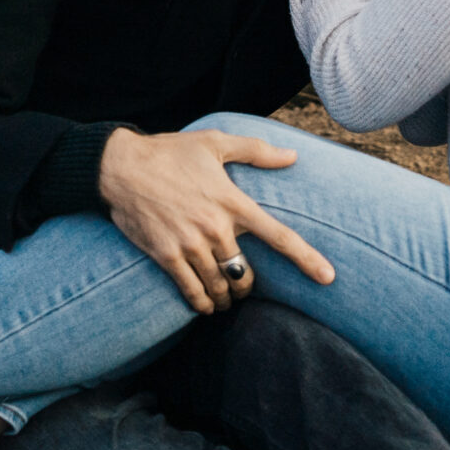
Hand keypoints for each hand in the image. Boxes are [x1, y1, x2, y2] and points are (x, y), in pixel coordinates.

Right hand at [95, 127, 337, 314]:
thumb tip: (293, 157)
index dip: (307, 259)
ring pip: (220, 286)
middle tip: (245, 288)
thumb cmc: (170, 152)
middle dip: (248, 287)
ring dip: (226, 299)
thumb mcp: (215, 143)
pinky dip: (201, 303)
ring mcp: (190, 244)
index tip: (328, 278)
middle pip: (246, 274)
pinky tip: (205, 306)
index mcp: (233, 202)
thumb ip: (257, 152)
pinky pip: (190, 290)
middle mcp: (216, 228)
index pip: (279, 236)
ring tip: (226, 301)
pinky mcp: (166, 256)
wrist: (121, 167)